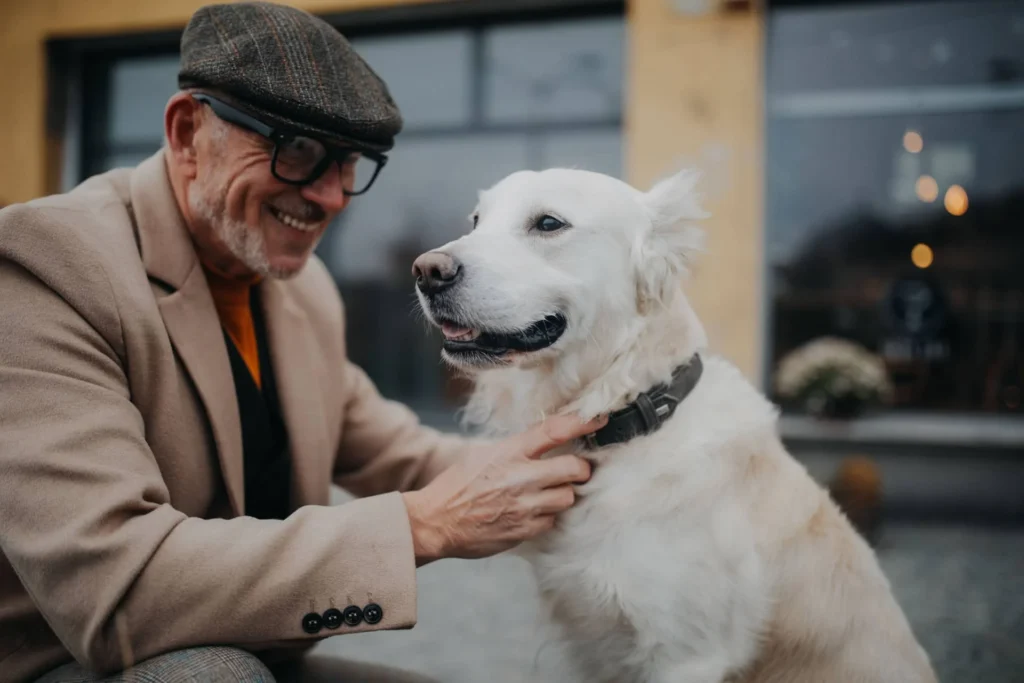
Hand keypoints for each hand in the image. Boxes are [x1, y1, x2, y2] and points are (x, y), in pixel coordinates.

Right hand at [401, 413, 606, 564]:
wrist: (435, 522)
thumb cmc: (457, 486)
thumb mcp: (483, 454)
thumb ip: (516, 449)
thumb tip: (546, 442)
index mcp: (510, 452)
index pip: (555, 430)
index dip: (583, 423)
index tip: (600, 419)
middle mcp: (522, 476)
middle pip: (576, 468)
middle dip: (581, 469)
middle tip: (575, 470)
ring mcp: (525, 506)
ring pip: (568, 497)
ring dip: (563, 494)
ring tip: (547, 493)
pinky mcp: (524, 530)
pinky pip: (552, 521)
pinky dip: (547, 516)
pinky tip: (532, 512)